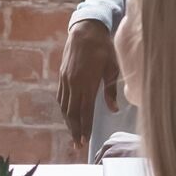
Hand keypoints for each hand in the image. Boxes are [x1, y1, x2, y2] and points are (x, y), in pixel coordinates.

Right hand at [57, 20, 120, 148]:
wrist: (85, 30)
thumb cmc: (104, 48)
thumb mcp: (112, 67)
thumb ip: (111, 90)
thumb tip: (114, 110)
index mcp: (87, 82)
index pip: (84, 111)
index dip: (84, 128)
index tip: (84, 141)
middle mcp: (73, 83)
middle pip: (72, 113)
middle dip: (75, 130)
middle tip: (77, 145)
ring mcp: (66, 80)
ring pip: (65, 107)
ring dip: (68, 122)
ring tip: (73, 134)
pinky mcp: (62, 76)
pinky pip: (61, 97)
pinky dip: (64, 110)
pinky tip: (68, 116)